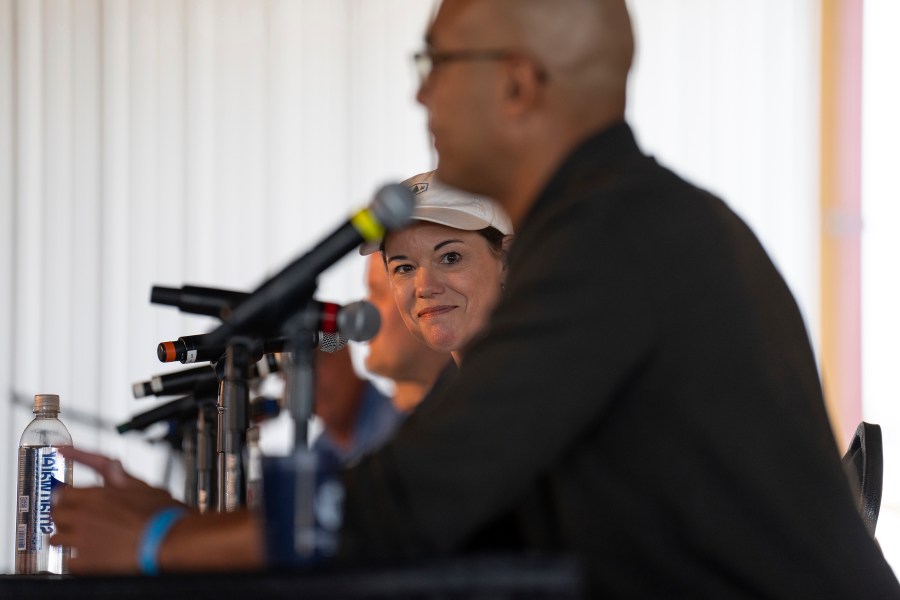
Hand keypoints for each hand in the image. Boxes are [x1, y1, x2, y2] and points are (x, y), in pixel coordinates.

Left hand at [50, 447, 184, 573]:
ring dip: (66, 537)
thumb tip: (111, 464)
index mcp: (97, 496)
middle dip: (63, 515)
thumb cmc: (162, 514)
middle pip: (55, 514)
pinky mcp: (86, 562)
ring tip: (80, 539)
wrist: (169, 541)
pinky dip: (76, 559)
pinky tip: (88, 556)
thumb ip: (121, 477)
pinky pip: (68, 561)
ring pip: (56, 538)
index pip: (63, 493)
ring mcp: (82, 540)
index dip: (65, 497)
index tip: (66, 499)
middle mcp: (84, 516)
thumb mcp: (143, 487)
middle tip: (74, 519)